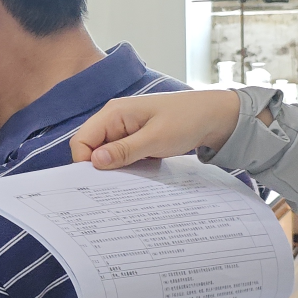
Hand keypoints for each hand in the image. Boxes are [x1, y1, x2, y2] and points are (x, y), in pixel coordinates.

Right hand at [70, 89, 243, 169]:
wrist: (216, 116)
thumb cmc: (187, 120)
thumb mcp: (155, 139)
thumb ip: (123, 151)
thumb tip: (94, 162)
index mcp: (113, 113)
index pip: (81, 141)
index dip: (85, 162)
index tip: (100, 181)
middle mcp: (114, 119)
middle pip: (91, 148)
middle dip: (100, 167)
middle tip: (117, 184)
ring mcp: (125, 129)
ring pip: (106, 154)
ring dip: (116, 168)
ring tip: (132, 178)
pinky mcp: (135, 138)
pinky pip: (121, 155)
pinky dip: (127, 166)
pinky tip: (140, 172)